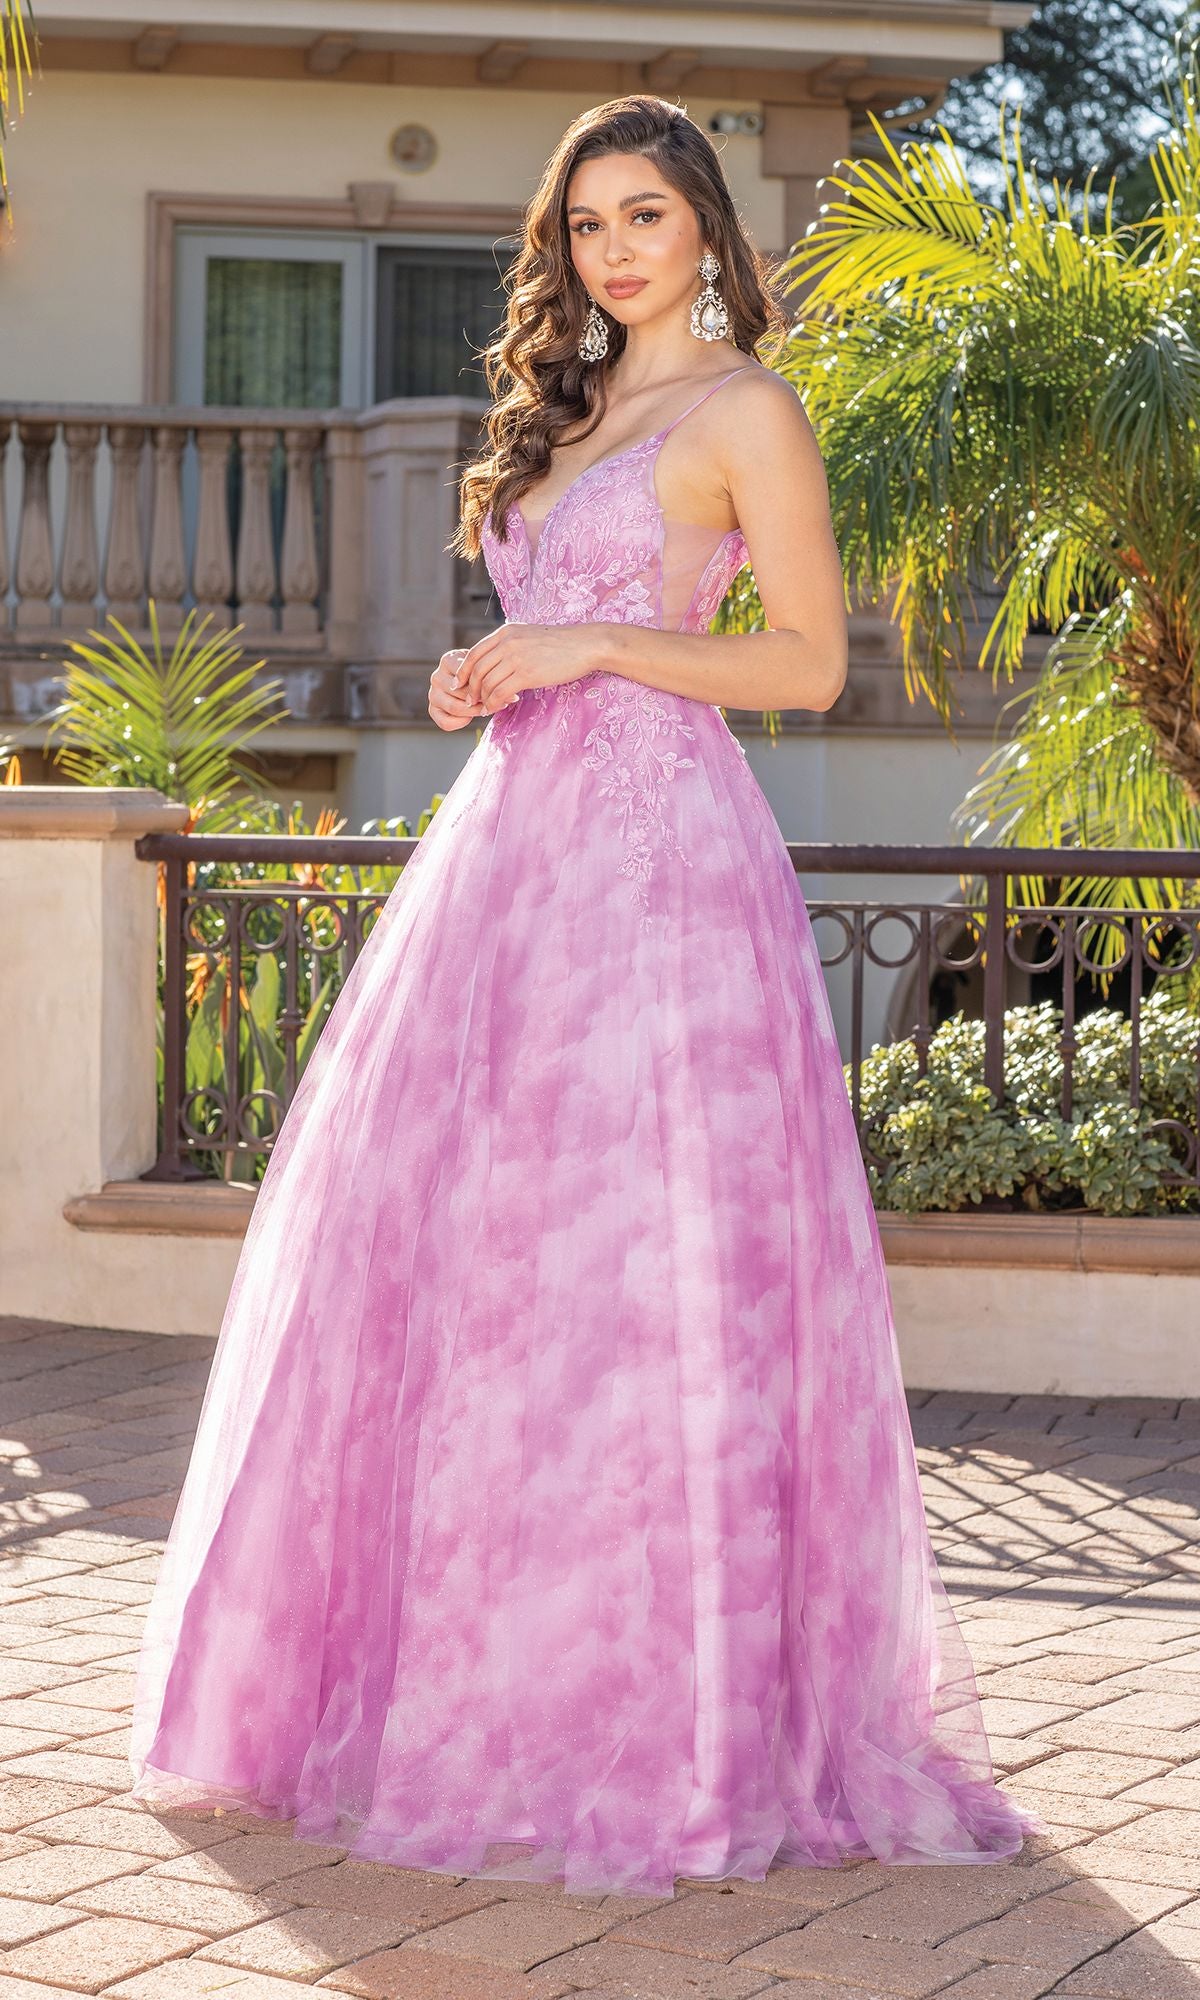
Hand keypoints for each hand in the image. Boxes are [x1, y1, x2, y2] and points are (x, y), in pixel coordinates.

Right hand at [429, 649, 486, 730]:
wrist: (475, 680)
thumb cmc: (481, 671)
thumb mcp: (483, 664)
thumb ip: (482, 671)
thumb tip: (489, 687)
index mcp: (447, 660)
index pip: (465, 674)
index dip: (482, 684)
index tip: (496, 688)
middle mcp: (437, 676)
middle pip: (461, 693)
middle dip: (480, 699)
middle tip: (494, 701)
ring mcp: (433, 694)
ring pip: (454, 708)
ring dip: (473, 711)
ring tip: (485, 709)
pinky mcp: (433, 710)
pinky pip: (446, 723)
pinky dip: (461, 723)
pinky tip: (470, 718)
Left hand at [455, 623, 606, 712]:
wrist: (585, 645)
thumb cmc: (560, 644)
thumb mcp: (529, 637)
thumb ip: (511, 645)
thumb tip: (496, 661)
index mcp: (505, 632)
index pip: (474, 653)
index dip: (463, 672)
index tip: (460, 685)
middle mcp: (507, 642)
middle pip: (477, 670)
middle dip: (470, 689)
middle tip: (470, 702)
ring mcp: (516, 657)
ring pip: (487, 682)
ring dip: (482, 699)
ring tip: (484, 708)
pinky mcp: (527, 673)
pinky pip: (501, 692)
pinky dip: (494, 703)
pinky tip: (496, 708)